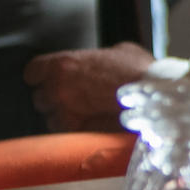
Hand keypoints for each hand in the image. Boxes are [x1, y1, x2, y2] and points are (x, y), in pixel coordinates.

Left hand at [25, 43, 156, 132]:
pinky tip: (94, 128)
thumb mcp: (122, 51)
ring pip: (52, 121)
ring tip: (88, 117)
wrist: (156, 101)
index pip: (33, 72)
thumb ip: (101, 56)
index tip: (52, 79)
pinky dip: (76, 134)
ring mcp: (65, 115)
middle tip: (77, 100)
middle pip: (40, 98)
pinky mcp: (76, 136)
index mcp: (64, 64)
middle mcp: (57, 89)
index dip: (43, 77)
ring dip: (65, 119)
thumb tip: (104, 58)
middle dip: (56, 100)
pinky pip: (67, 137)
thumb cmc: (141, 73)